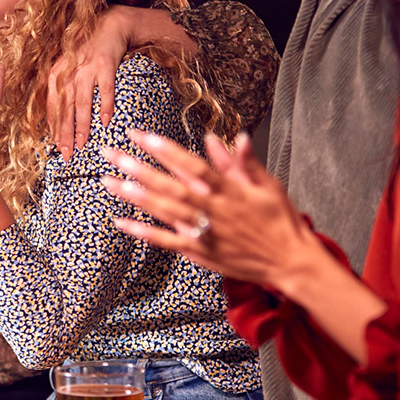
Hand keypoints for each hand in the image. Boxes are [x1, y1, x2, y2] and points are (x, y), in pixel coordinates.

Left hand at [47, 8, 127, 159]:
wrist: (109, 25)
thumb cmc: (87, 50)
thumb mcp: (69, 66)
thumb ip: (62, 88)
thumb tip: (57, 118)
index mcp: (57, 73)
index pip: (52, 105)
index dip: (53, 127)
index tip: (56, 147)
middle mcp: (70, 71)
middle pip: (65, 108)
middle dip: (65, 133)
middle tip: (66, 154)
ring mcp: (88, 68)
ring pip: (82, 102)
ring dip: (82, 124)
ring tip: (83, 143)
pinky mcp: (106, 65)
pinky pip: (106, 90)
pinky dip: (105, 105)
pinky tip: (106, 122)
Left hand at [102, 130, 313, 286]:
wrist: (291, 262)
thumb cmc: (281, 221)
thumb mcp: (268, 186)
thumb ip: (244, 163)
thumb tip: (233, 136)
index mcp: (230, 192)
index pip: (194, 167)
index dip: (168, 152)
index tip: (145, 137)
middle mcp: (214, 212)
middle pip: (170, 187)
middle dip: (139, 169)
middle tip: (112, 154)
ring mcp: (205, 233)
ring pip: (164, 212)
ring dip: (135, 196)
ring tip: (108, 181)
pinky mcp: (200, 252)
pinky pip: (167, 242)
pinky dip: (144, 232)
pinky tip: (121, 222)